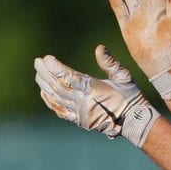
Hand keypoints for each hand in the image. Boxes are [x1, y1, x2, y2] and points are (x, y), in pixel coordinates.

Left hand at [34, 44, 159, 147]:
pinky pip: (60, 111)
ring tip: (38, 73)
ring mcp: (80, 113)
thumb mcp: (124, 76)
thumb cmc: (130, 96)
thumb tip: (99, 47)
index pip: (69, 77)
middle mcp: (83, 102)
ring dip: (45, 85)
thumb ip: (110, 62)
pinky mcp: (79, 120)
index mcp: (94, 90)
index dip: (56, 67)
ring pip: (56, 98)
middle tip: (37, 61)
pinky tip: (44, 93)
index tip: (47, 58)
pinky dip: (50, 101)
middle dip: (46, 73)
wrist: (133, 121)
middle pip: (58, 86)